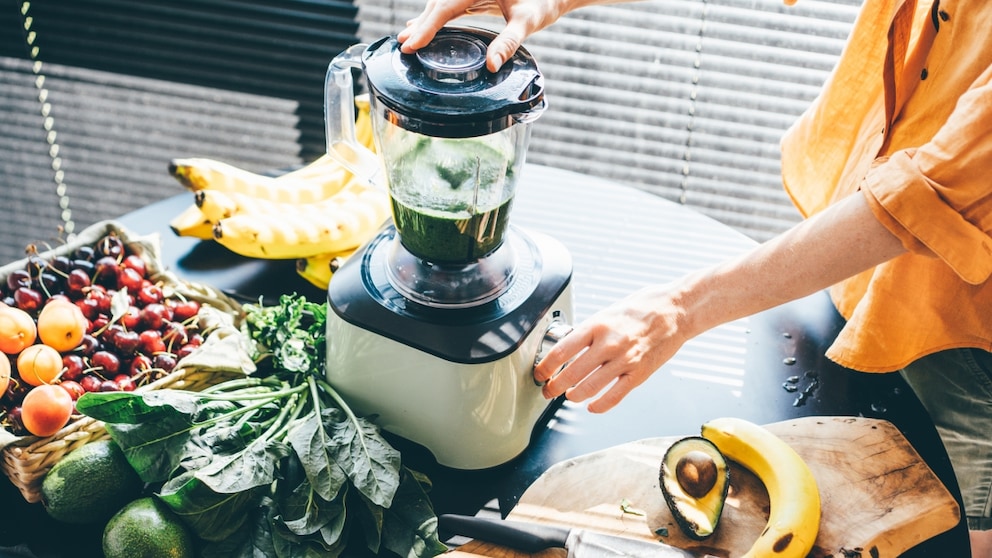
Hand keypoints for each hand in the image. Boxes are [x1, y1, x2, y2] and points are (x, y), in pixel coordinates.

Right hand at [397, 0, 571, 71]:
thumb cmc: (544, 2)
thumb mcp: (528, 21)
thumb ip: (509, 42)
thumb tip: (491, 66)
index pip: (446, 6)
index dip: (427, 26)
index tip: (410, 44)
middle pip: (439, 3)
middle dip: (421, 24)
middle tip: (403, 45)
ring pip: (442, 3)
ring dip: (426, 21)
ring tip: (408, 39)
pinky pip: (451, 6)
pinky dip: (437, 18)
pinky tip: (425, 28)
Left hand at [533, 284, 691, 412]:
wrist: (675, 310)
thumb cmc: (642, 307)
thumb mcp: (607, 312)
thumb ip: (588, 331)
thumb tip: (567, 347)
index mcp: (596, 325)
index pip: (561, 351)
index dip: (545, 367)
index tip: (540, 373)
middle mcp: (608, 344)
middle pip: (571, 373)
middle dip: (554, 386)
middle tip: (548, 390)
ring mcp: (624, 361)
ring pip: (589, 388)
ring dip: (573, 396)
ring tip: (568, 396)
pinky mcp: (639, 374)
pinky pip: (613, 397)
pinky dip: (599, 405)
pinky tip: (592, 406)